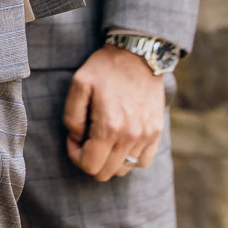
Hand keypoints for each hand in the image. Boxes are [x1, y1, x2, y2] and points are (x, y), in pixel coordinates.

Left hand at [63, 44, 166, 181]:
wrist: (138, 55)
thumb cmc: (105, 68)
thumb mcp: (79, 84)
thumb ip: (71, 117)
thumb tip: (77, 138)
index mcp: (109, 127)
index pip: (89, 166)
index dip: (75, 155)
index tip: (74, 137)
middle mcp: (130, 136)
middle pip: (105, 172)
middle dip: (90, 159)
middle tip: (86, 137)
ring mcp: (146, 137)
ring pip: (123, 170)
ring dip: (109, 160)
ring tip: (103, 137)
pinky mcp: (156, 133)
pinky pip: (142, 162)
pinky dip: (129, 158)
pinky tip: (121, 140)